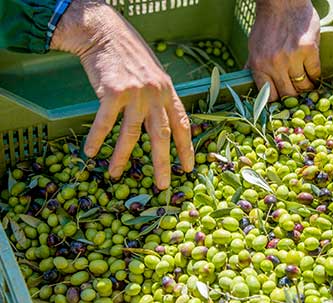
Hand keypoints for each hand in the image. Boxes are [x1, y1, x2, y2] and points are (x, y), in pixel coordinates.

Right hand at [51, 0, 193, 188]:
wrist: (106, 34)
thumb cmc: (130, 57)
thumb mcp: (155, 76)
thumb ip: (160, 99)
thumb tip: (162, 125)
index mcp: (168, 93)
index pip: (183, 125)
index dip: (186, 148)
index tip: (188, 167)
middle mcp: (156, 95)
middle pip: (162, 135)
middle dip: (163, 163)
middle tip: (162, 185)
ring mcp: (136, 93)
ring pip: (132, 133)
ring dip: (122, 157)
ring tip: (115, 174)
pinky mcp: (114, 91)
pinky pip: (105, 121)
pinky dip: (97, 138)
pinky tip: (90, 152)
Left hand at [248, 0, 320, 100]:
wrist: (282, 2)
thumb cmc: (267, 25)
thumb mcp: (253, 47)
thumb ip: (253, 66)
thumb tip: (247, 84)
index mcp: (259, 65)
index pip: (269, 96)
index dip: (277, 101)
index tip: (283, 100)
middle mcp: (274, 65)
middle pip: (288, 94)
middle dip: (293, 96)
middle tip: (297, 92)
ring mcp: (293, 58)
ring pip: (303, 86)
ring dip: (306, 87)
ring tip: (306, 83)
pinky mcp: (309, 50)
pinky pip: (315, 73)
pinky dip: (315, 76)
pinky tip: (313, 73)